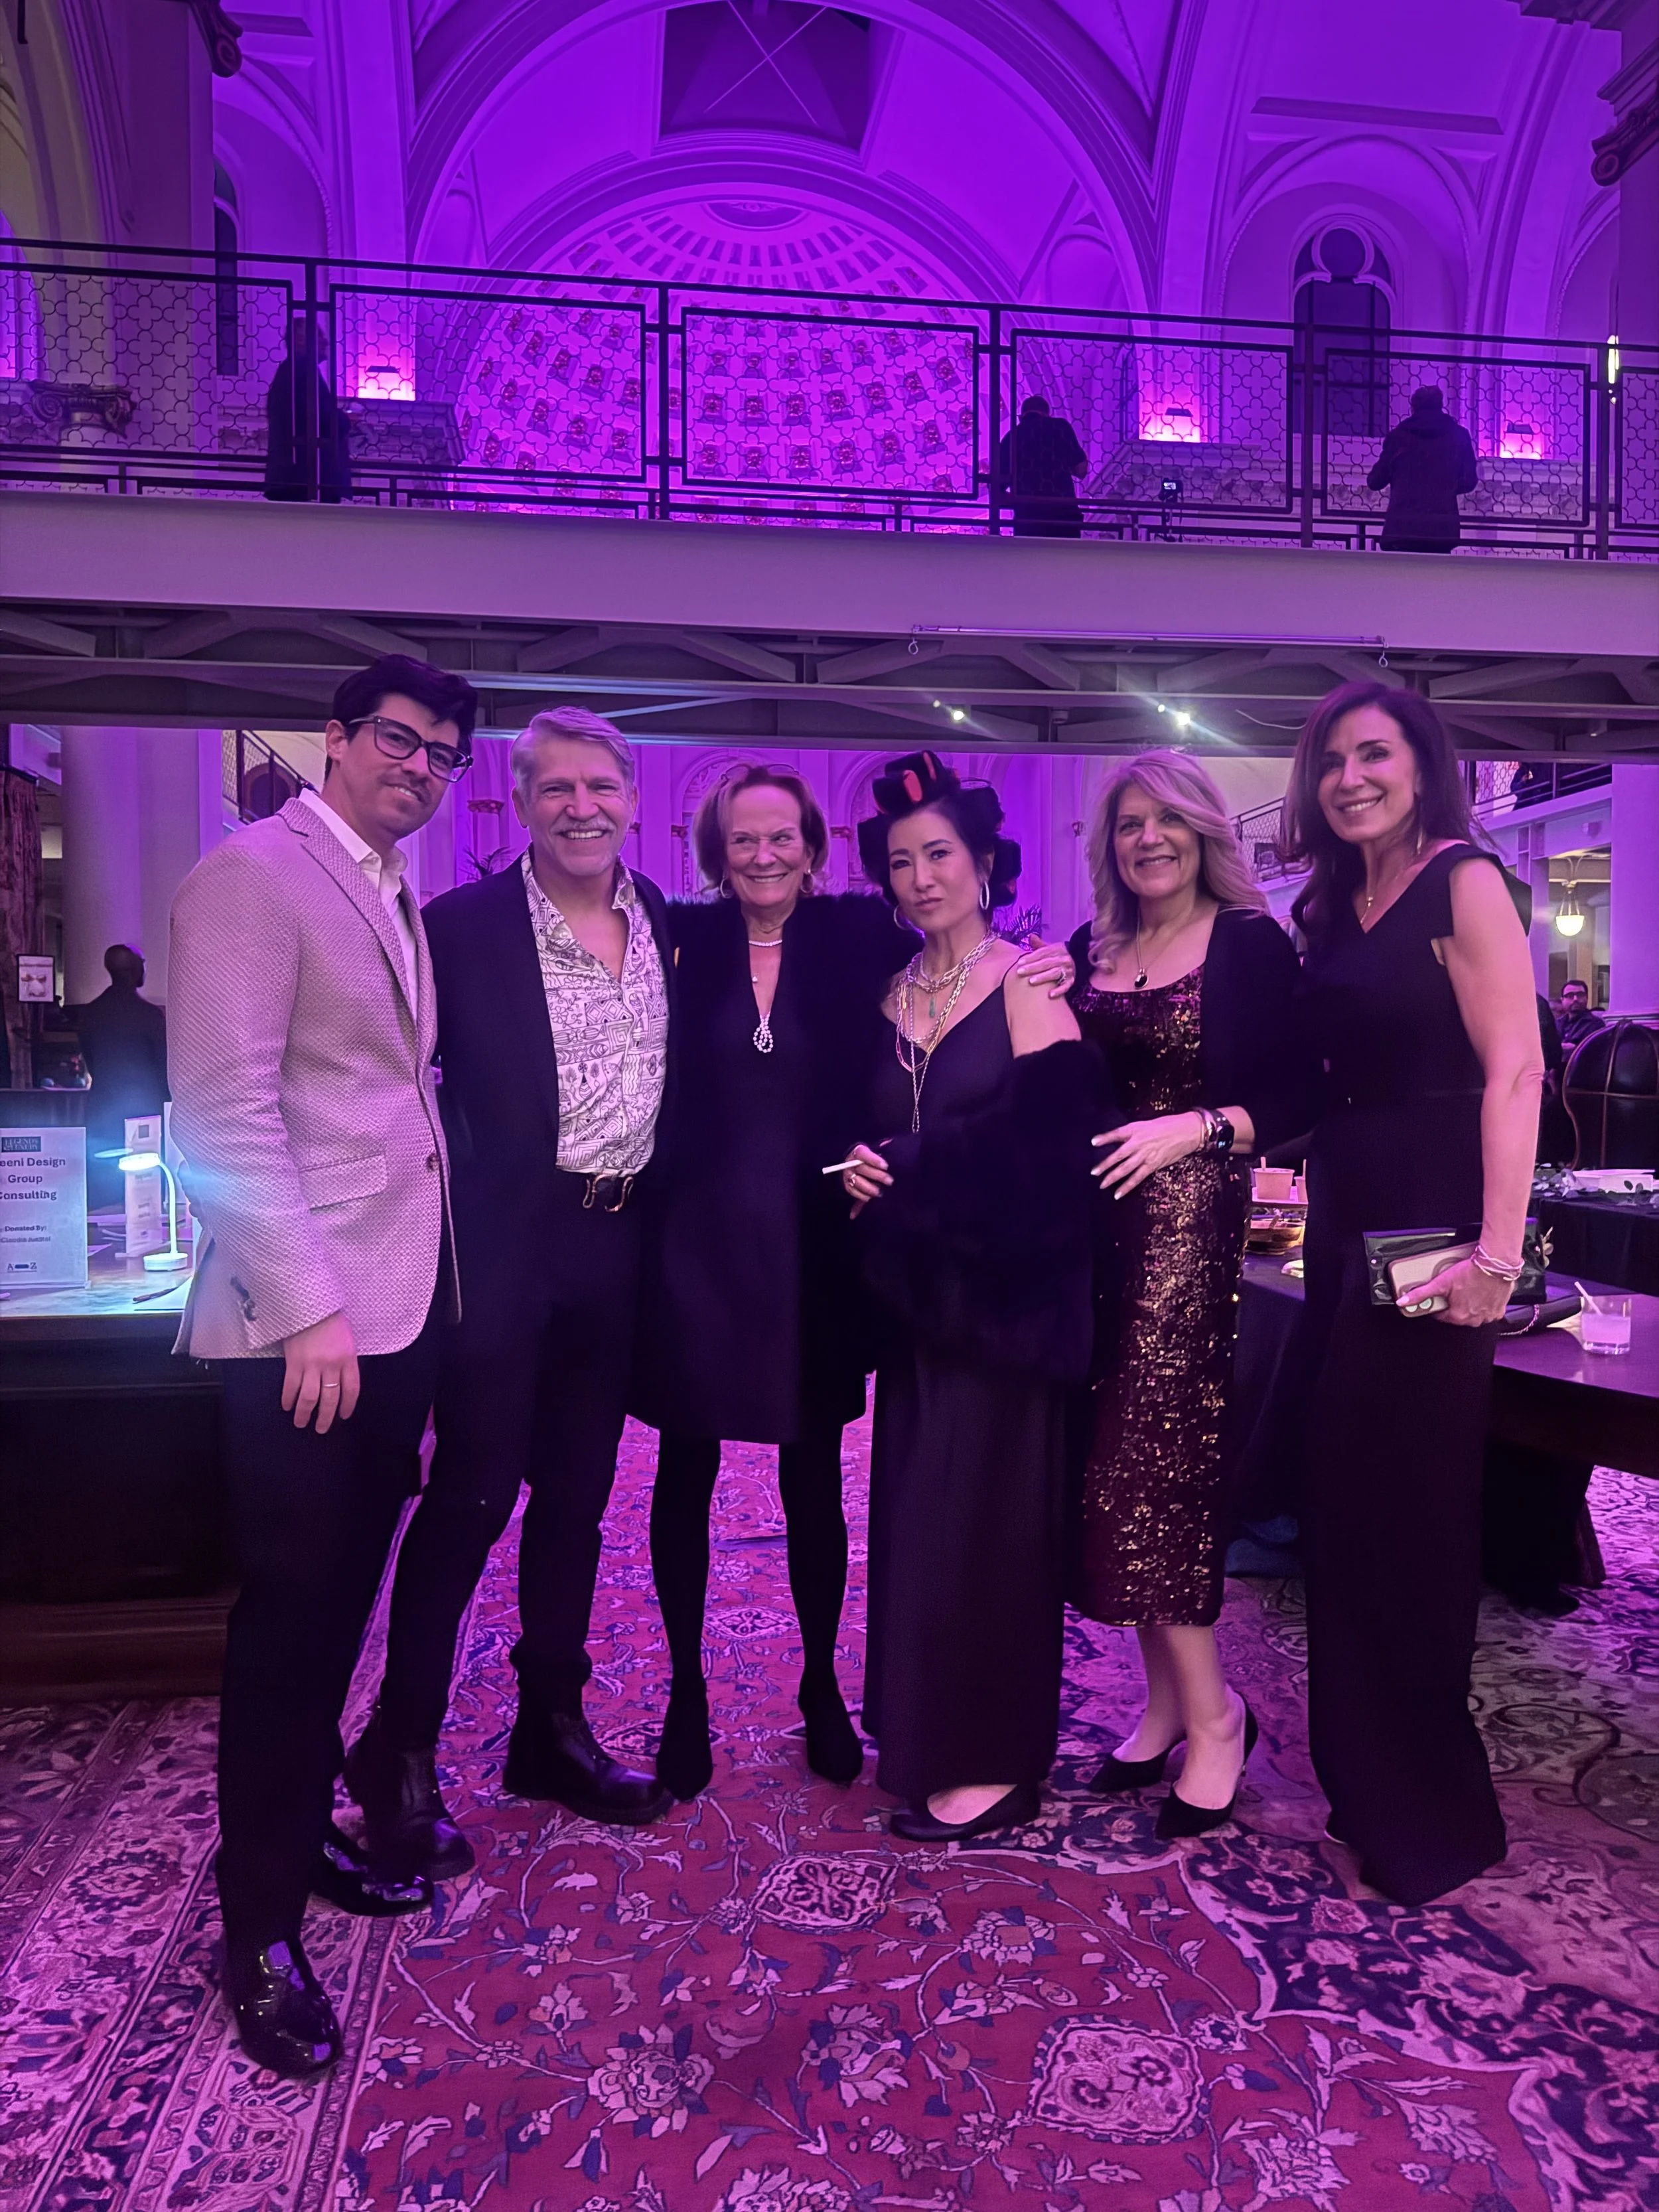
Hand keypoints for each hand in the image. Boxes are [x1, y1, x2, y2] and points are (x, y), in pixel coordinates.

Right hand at [281, 1310, 360, 1431]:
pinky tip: (287, 1406)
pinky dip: (289, 1398)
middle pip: (330, 1398)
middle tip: (322, 1429)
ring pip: (310, 1397)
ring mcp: (312, 1365)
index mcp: (348, 1358)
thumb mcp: (347, 1338)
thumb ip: (345, 1359)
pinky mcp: (294, 1362)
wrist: (308, 1303)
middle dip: (326, 1417)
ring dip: (305, 1413)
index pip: (351, 1389)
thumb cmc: (330, 1318)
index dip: (347, 1405)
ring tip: (301, 1423)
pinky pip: (291, 1386)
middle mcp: (332, 1365)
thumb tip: (341, 1379)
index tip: (343, 1415)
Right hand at [842, 1142, 892, 1215]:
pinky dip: (861, 1196)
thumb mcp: (876, 1150)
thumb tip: (890, 1144)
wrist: (857, 1166)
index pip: (863, 1154)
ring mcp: (847, 1174)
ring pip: (857, 1181)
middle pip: (862, 1168)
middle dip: (877, 1176)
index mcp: (858, 1151)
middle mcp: (850, 1162)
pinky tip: (871, 1198)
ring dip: (869, 1188)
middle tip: (890, 1181)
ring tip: (880, 1192)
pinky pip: (853, 1191)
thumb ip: (882, 1149)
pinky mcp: (847, 1185)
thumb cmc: (872, 1158)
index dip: (874, 1160)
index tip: (886, 1166)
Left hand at [1012, 935, 1074, 999]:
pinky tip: (1050, 995)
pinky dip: (1059, 991)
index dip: (1031, 957)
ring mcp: (1068, 970)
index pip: (1042, 953)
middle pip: (1046, 963)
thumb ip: (1040, 945)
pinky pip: (1066, 986)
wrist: (1079, 962)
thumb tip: (1031, 936)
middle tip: (1019, 972)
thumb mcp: (1051, 949)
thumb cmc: (1058, 956)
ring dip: (1042, 977)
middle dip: (1032, 967)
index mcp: (1057, 950)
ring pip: (1054, 973)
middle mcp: (1063, 959)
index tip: (1019, 963)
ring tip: (1031, 981)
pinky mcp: (1071, 981)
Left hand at [1092, 1112, 1204, 1197]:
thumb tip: (1122, 1141)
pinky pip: (1137, 1178)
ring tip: (1102, 1185)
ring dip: (1112, 1177)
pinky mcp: (1153, 1165)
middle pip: (1118, 1155)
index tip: (1093, 1142)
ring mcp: (1145, 1155)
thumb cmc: (1169, 1125)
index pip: (1117, 1133)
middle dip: (1104, 1164)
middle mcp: (1138, 1142)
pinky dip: (1127, 1187)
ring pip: (1125, 1168)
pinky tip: (1118, 1194)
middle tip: (1093, 1172)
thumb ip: (1134, 1133)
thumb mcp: (1147, 1124)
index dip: (1104, 1138)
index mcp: (1136, 1129)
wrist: (1188, 1131)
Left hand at [1397, 1257, 1510, 1327]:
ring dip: (1470, 1305)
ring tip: (1469, 1290)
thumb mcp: (1440, 1283)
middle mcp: (1474, 1319)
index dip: (1440, 1305)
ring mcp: (1487, 1315)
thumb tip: (1403, 1302)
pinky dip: (1485, 1304)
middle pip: (1458, 1315)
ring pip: (1474, 1314)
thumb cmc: (1470, 1272)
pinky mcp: (1499, 1309)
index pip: (1442, 1316)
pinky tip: (1482, 1293)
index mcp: (1458, 1316)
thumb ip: (1420, 1294)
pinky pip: (1489, 1311)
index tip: (1442, 1297)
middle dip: (1455, 1304)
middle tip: (1456, 1290)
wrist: (1493, 1265)